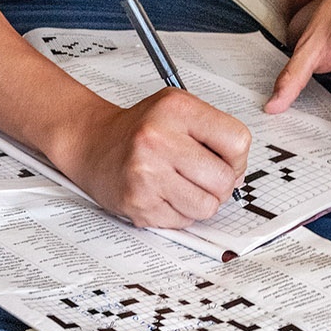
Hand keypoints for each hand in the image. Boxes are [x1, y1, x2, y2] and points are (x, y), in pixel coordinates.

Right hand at [52, 89, 251, 228]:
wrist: (91, 143)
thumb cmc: (139, 129)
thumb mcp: (178, 109)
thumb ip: (213, 132)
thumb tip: (239, 174)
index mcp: (176, 109)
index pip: (237, 141)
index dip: (237, 158)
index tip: (224, 159)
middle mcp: (159, 139)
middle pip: (224, 181)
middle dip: (219, 185)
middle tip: (200, 176)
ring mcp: (147, 174)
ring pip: (207, 207)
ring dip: (200, 201)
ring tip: (180, 185)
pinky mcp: (139, 204)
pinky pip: (183, 221)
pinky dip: (178, 212)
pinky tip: (162, 194)